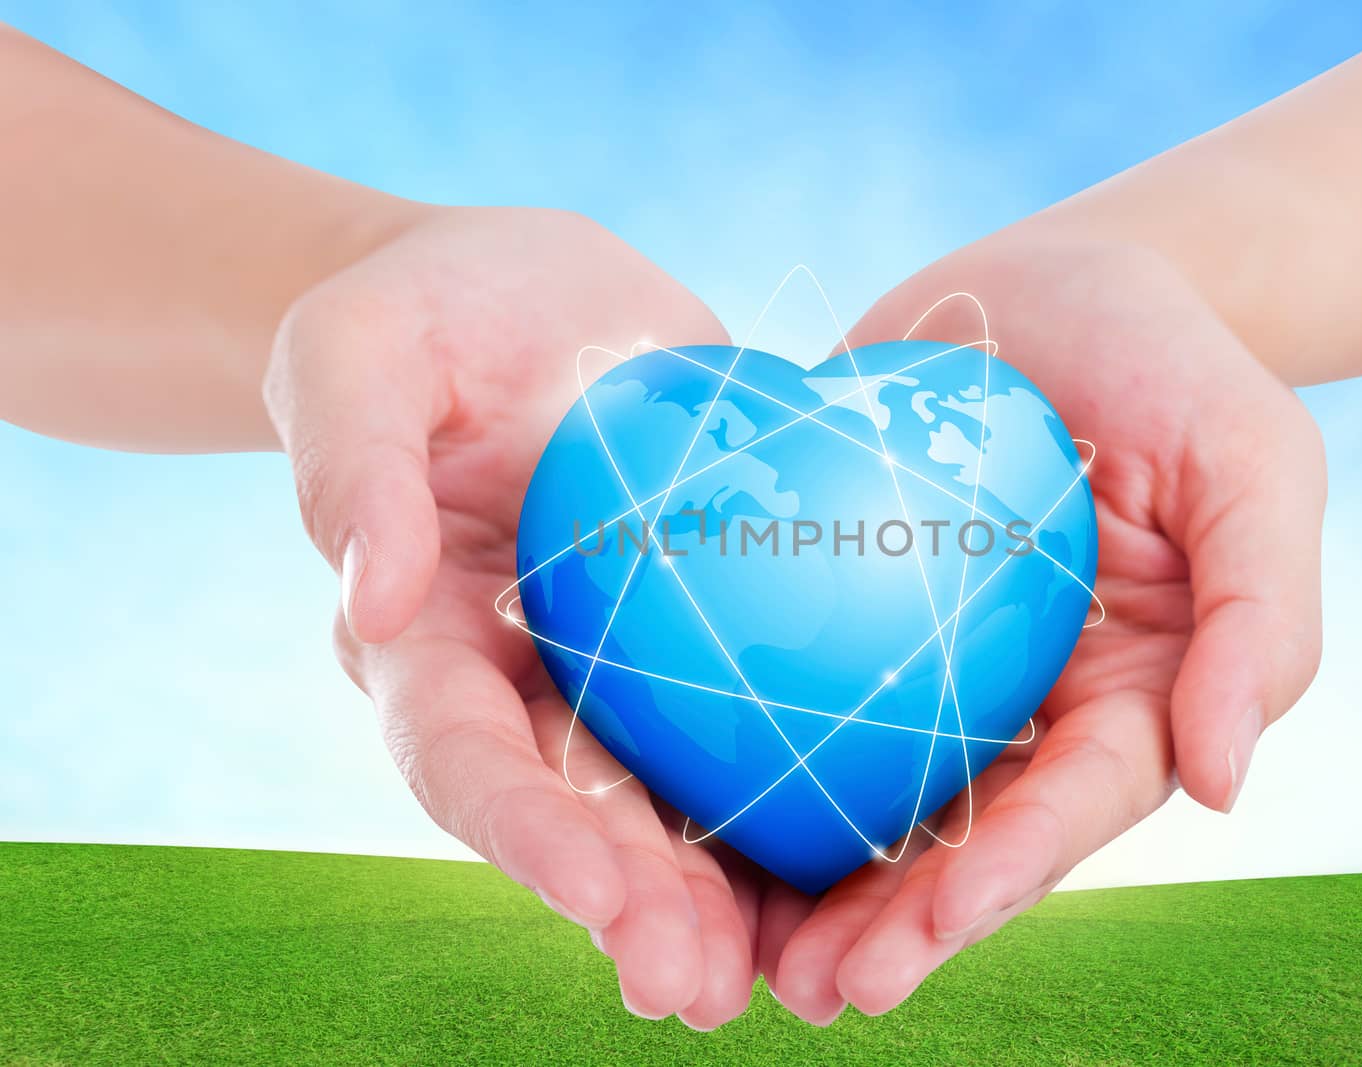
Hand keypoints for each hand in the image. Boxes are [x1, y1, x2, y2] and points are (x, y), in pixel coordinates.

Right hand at [263, 206, 763, 1027]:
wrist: (532, 298)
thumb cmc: (428, 311)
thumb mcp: (359, 347)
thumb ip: (353, 461)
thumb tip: (371, 600)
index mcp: (422, 640)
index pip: (461, 754)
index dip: (523, 832)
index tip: (597, 895)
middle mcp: (518, 681)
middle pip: (573, 813)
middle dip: (634, 908)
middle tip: (702, 989)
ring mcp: (613, 668)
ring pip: (665, 799)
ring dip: (719, 895)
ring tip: (788, 977)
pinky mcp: (701, 636)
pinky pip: (750, 716)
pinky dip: (800, 788)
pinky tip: (883, 846)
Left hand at [766, 238, 1325, 1019]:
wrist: (1067, 286)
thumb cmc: (1178, 364)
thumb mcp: (1256, 463)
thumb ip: (1262, 617)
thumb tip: (1228, 783)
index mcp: (1133, 695)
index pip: (1073, 804)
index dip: (1008, 873)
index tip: (933, 928)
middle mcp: (1032, 706)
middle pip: (964, 834)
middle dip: (897, 922)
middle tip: (816, 992)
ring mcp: (939, 669)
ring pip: (875, 796)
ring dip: (812, 886)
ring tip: (740, 961)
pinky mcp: (854, 614)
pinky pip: (802, 697)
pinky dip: (752, 768)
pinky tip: (683, 823)